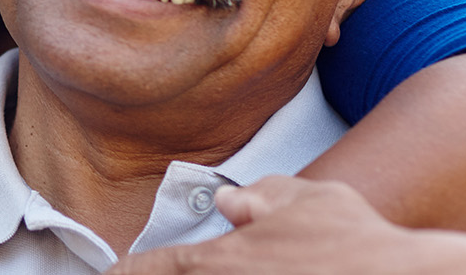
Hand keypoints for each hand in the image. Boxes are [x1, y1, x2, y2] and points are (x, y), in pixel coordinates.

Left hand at [108, 175, 418, 274]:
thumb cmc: (356, 241)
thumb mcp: (308, 199)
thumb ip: (262, 198)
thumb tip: (231, 205)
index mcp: (221, 261)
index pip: (151, 268)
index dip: (125, 272)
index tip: (109, 274)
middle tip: (138, 273)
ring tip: (201, 269)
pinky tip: (266, 272)